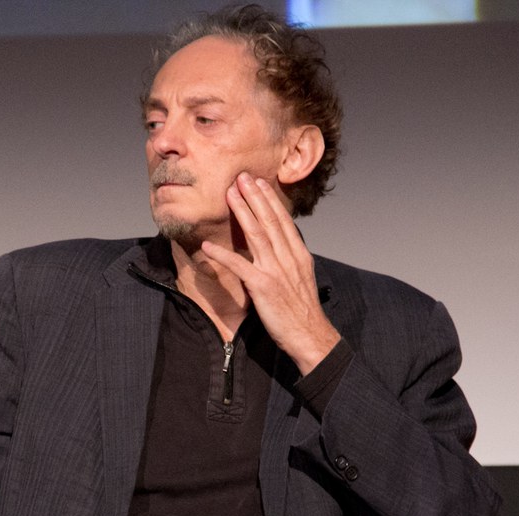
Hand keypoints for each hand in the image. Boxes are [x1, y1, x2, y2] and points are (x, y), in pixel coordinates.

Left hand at [200, 172, 339, 374]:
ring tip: (229, 194)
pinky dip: (223, 255)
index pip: (282, 220)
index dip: (269, 200)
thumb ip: (291, 258)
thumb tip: (281, 244)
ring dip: (241, 212)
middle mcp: (288, 258)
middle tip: (241, 177)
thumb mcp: (303, 277)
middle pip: (269, 221)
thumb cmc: (303, 310)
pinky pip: (239, 267)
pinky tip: (208, 247)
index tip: (258, 183)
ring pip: (257, 234)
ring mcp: (275, 271)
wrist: (310, 335)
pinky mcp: (262, 287)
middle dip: (254, 196)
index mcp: (298, 254)